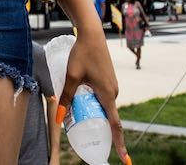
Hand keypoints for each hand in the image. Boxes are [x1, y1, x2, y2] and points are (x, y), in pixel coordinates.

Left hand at [58, 27, 126, 163]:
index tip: (125, 159)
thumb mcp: (71, 77)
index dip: (120, 144)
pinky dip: (95, 102)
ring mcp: (113, 85)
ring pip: (104, 105)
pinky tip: (83, 99)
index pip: (115, 125)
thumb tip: (59, 119)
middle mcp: (114, 92)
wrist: (91, 34)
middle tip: (86, 134)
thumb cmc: (82, 54)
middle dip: (99, 127)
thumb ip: (66, 98)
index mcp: (108, 94)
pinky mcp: (109, 80)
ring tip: (80, 114)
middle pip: (108, 116)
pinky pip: (104, 97)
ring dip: (94, 112)